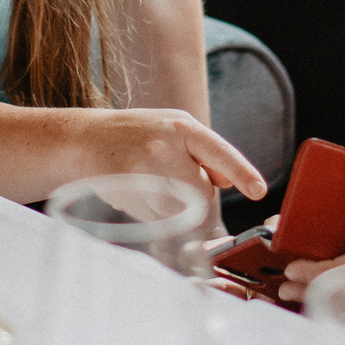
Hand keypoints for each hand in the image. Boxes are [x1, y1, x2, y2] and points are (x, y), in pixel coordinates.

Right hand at [73, 106, 268, 200]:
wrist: (85, 139)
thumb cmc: (136, 135)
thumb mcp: (171, 129)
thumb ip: (203, 153)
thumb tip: (229, 181)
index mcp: (181, 126)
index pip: (219, 150)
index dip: (242, 171)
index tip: (259, 190)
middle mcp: (164, 145)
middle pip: (202, 192)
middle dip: (191, 193)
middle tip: (166, 176)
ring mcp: (144, 168)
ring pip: (180, 210)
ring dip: (171, 207)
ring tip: (147, 182)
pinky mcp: (127, 189)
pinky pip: (156, 218)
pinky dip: (151, 213)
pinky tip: (135, 190)